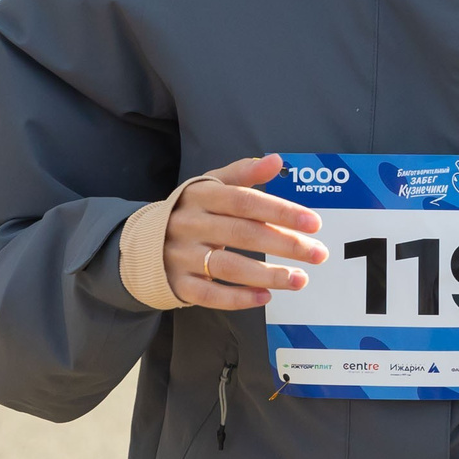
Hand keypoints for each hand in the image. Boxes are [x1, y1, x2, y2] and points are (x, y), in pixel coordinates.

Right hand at [164, 154, 328, 311]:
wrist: (140, 242)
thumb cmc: (189, 211)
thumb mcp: (210, 185)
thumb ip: (244, 173)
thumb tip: (276, 160)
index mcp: (200, 195)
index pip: (246, 201)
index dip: (281, 211)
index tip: (314, 223)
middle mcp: (190, 224)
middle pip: (243, 233)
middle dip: (286, 244)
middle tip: (318, 253)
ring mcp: (182, 255)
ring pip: (229, 266)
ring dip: (269, 275)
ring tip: (300, 279)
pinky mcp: (178, 284)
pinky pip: (211, 295)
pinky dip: (239, 298)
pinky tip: (265, 297)